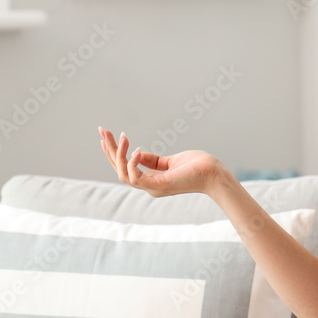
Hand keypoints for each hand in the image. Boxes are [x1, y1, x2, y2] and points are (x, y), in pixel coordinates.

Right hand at [99, 127, 225, 197]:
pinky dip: (132, 163)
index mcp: (151, 180)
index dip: (113, 154)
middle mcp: (149, 186)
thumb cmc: (197, 167)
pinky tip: (136, 149)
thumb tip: (137, 154)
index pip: (125, 168)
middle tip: (103, 130)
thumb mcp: (171, 161)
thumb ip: (154, 160)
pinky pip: (136, 178)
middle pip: (120, 170)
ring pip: (123, 174)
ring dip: (118, 155)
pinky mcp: (159, 186)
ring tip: (122, 137)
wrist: (214, 174)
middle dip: (110, 150)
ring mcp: (152, 188)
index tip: (105, 137)